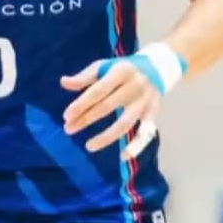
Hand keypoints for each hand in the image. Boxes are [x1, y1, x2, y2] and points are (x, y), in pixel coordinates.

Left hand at [60, 44, 184, 157]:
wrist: (158, 67)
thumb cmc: (123, 69)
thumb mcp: (105, 66)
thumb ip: (85, 76)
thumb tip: (64, 82)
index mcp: (121, 71)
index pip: (98, 89)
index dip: (82, 103)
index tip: (66, 116)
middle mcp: (135, 86)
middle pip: (108, 106)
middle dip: (86, 119)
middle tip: (68, 129)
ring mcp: (145, 101)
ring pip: (126, 123)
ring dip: (106, 137)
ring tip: (88, 146)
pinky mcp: (153, 113)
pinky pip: (146, 132)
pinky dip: (137, 145)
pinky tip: (124, 156)